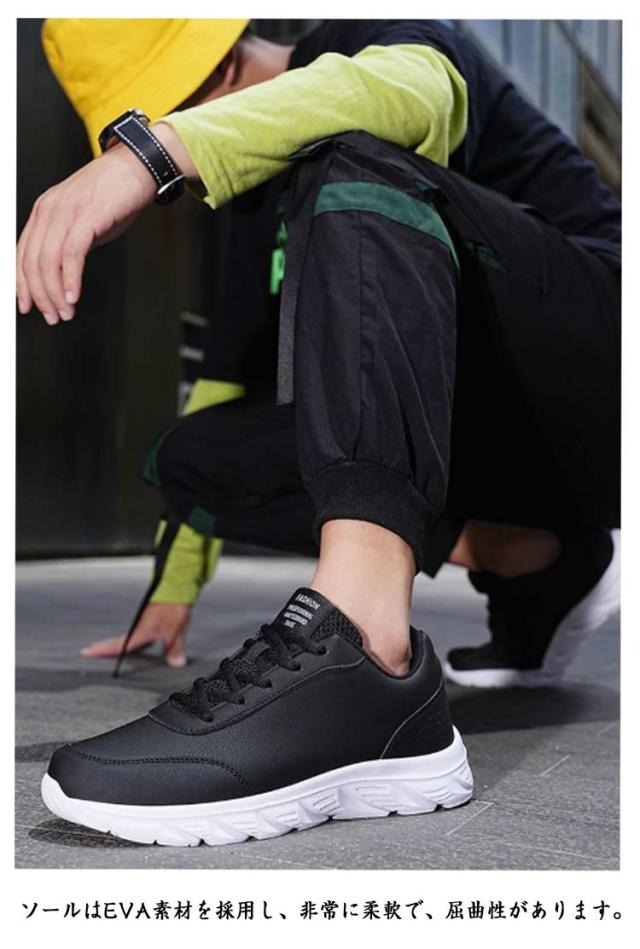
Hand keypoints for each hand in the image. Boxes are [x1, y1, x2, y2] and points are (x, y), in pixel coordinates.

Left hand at [16, 143, 156, 324]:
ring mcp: (66, 212)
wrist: (136, 167)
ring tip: (65, 311)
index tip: (28, 305)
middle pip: (32, 262)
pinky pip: (71, 254)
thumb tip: (65, 273)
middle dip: (40, 295)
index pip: (22, 253)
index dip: (22, 284)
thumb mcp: (84, 221)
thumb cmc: (114, 194)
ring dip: (55, 293)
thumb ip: (70, 244)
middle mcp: (49, 210)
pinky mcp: (86, 216)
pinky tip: (74, 295)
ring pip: (48, 261)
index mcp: (44, 211)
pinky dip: (70, 279)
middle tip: (52, 315)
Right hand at [81, 602, 191, 667]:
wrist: (176, 587)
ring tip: (104, 648)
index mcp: (140, 632)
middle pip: (116, 641)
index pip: (118, 646)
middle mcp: (138, 627)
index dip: (102, 650)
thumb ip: (175, 650)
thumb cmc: (172, 607)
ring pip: (125, 636)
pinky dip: (130, 640)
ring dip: (115, 643)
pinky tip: (136, 644)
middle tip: (87, 651)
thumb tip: (176, 664)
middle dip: (102, 647)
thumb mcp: (176, 632)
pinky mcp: (149, 619)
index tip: (86, 652)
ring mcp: (143, 622)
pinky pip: (136, 633)